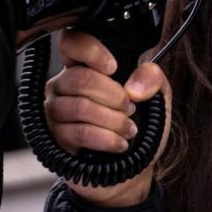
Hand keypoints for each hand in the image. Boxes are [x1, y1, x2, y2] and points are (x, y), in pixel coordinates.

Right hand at [44, 30, 171, 208]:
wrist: (132, 170)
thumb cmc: (140, 129)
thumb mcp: (157, 99)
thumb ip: (153, 78)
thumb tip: (134, 86)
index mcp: (84, 67)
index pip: (71, 42)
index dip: (91, 50)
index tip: (114, 67)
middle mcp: (63, 86)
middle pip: (80, 78)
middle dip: (114, 96)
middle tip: (131, 109)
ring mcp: (54, 112)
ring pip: (80, 106)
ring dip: (113, 120)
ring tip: (129, 130)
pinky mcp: (55, 138)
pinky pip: (79, 132)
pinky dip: (106, 139)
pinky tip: (120, 144)